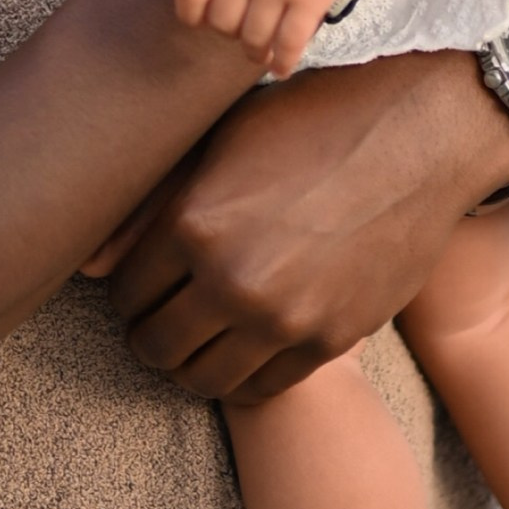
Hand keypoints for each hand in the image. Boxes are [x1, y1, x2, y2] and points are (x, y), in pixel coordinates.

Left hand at [85, 49, 508, 404]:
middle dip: (152, 333)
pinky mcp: (329, 340)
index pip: (124, 293)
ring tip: (205, 337)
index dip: (128, 291)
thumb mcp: (221, 142)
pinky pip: (261, 388)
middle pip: (155, 345)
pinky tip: (250, 344)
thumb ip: (149, 207)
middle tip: (167, 316)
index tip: (145, 284)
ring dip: (193, 363)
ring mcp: (283, 317)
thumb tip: (88, 269)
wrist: (421, 133)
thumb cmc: (314, 121)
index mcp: (194, 221)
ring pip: (201, 380)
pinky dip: (245, 375)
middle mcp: (232, 278)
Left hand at [147, 0, 367, 77]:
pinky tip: (281, 66)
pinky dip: (283, 61)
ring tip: (262, 52)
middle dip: (229, 32)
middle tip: (242, 29)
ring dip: (255, 52)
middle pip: (221, 21)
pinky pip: (290, 42)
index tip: (203, 19)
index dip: (191, 14)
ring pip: (254, 38)